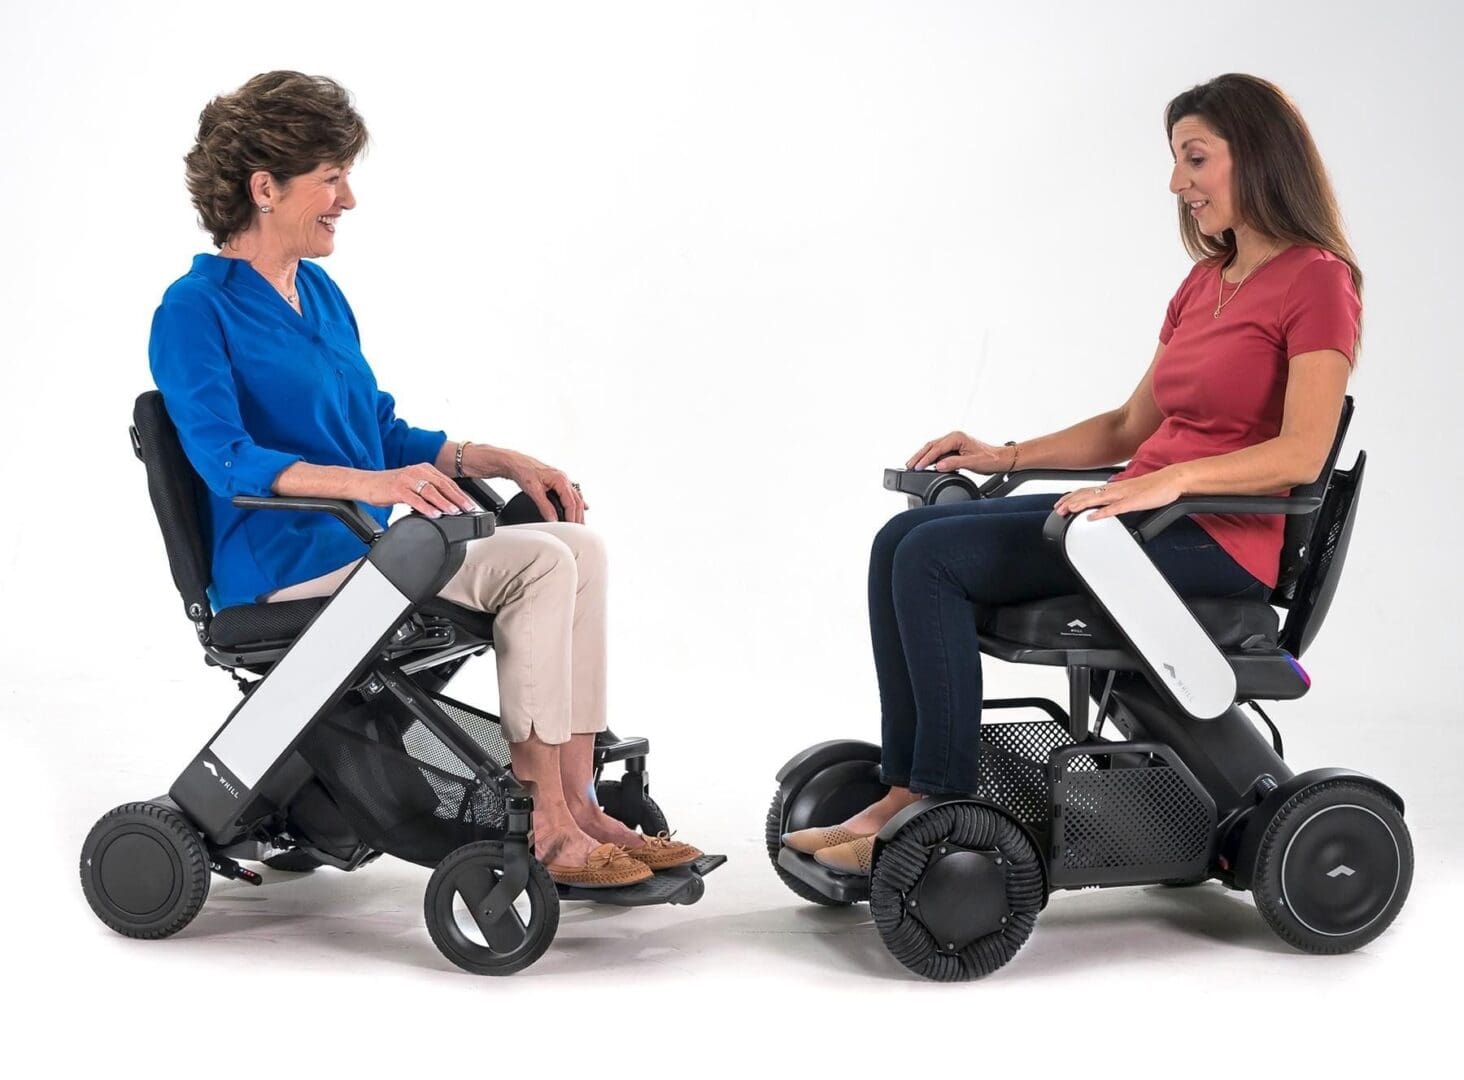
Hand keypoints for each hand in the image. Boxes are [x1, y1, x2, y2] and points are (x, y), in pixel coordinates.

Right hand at [359, 463, 477, 517]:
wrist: (366, 483)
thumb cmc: (390, 486)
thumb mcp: (413, 484)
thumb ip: (429, 491)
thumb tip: (447, 504)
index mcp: (424, 469)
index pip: (447, 481)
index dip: (460, 493)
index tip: (470, 504)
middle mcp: (417, 471)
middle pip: (442, 485)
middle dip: (457, 498)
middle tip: (468, 508)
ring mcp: (407, 479)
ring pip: (431, 491)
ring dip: (444, 503)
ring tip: (454, 512)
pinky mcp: (398, 489)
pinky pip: (415, 499)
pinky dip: (426, 508)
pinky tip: (434, 514)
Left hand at [498, 449, 585, 523]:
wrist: (516, 463)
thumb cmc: (524, 471)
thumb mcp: (534, 491)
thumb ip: (544, 506)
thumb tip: (553, 519)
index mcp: (561, 479)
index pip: (571, 503)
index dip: (572, 517)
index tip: (571, 528)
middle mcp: (564, 479)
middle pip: (577, 501)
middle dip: (579, 516)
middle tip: (579, 530)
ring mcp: (562, 479)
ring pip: (576, 497)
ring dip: (579, 511)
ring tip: (580, 523)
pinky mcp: (558, 481)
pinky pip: (572, 493)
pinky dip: (577, 502)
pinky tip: (583, 507)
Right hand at [906, 431, 1012, 473]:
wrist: (1001, 459)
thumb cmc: (990, 459)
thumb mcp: (972, 463)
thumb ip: (954, 464)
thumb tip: (938, 466)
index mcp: (957, 437)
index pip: (936, 448)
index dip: (925, 459)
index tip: (917, 467)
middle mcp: (954, 436)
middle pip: (931, 446)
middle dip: (919, 456)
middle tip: (908, 465)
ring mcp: (954, 441)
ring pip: (933, 448)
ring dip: (923, 456)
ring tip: (912, 465)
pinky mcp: (954, 447)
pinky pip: (938, 451)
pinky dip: (930, 457)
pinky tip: (925, 464)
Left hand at [1053, 467, 1185, 520]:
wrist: (1172, 480)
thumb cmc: (1154, 487)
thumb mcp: (1131, 493)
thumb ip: (1118, 499)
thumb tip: (1107, 506)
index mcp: (1115, 487)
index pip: (1088, 491)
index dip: (1072, 497)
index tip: (1060, 503)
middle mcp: (1116, 489)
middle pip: (1087, 494)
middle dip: (1070, 501)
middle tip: (1057, 509)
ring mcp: (1124, 494)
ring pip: (1097, 499)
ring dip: (1080, 504)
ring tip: (1067, 510)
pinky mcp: (1134, 501)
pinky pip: (1115, 508)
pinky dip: (1102, 512)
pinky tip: (1092, 517)